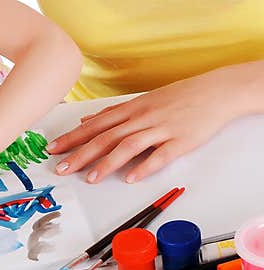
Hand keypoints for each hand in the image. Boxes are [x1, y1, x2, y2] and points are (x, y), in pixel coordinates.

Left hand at [47, 71, 242, 183]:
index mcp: (130, 109)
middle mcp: (141, 118)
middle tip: (62, 168)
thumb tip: (86, 121)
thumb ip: (113, 114)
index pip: (94, 126)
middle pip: (105, 137)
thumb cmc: (178, 97)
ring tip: (90, 178)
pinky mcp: (181, 140)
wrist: (216, 91)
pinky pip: (160, 155)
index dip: (72, 138)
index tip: (53, 150)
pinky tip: (131, 178)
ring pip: (128, 146)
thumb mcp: (141, 101)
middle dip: (81, 154)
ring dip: (107, 162)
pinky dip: (145, 166)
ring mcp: (161, 128)